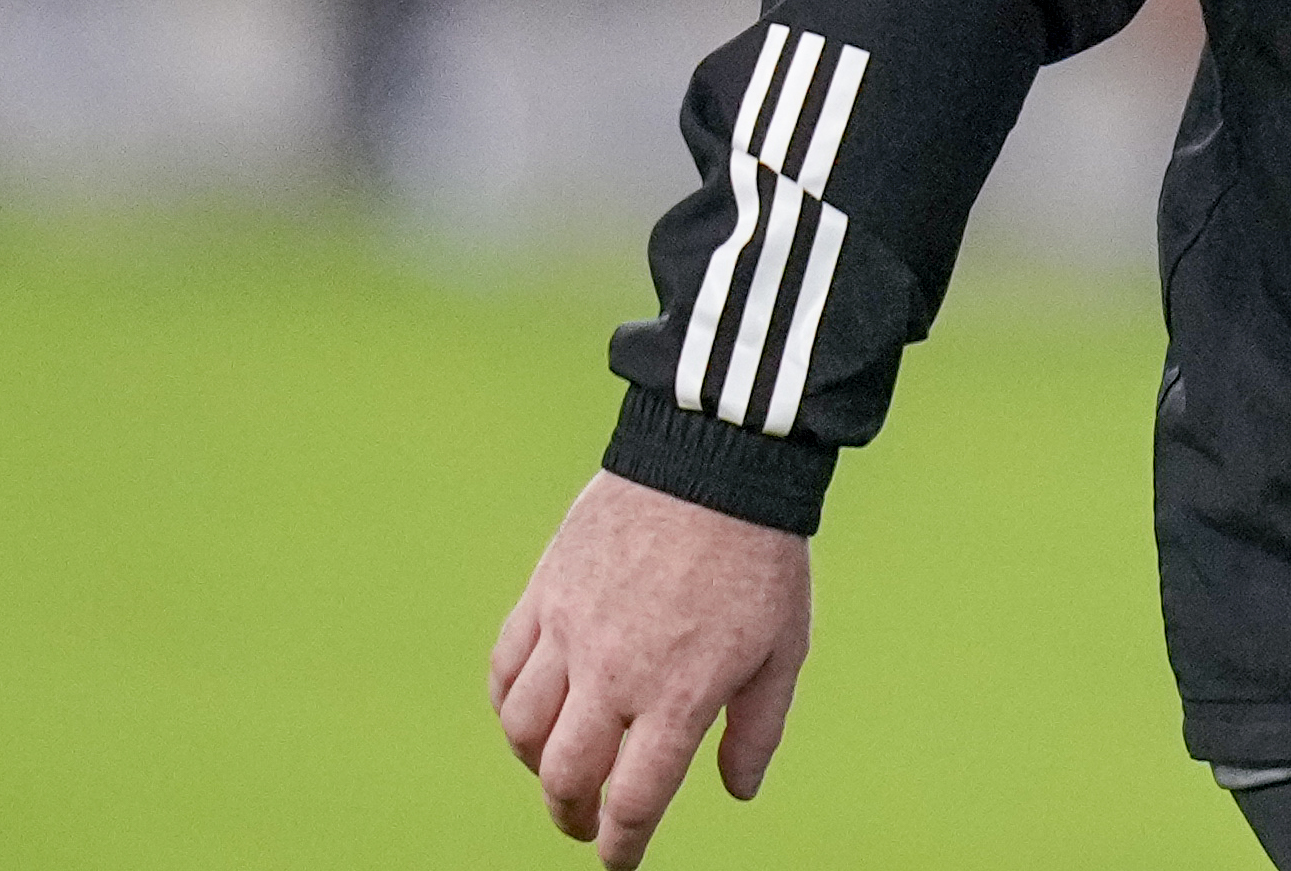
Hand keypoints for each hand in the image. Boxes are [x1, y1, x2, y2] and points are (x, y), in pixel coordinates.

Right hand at [491, 471, 812, 867]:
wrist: (717, 460)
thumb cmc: (760, 557)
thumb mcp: (785, 649)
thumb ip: (756, 728)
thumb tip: (736, 793)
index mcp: (678, 694)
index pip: (633, 800)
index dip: (621, 846)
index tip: (619, 862)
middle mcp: (615, 673)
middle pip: (565, 776)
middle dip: (572, 816)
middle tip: (585, 823)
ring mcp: (572, 630)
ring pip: (522, 729)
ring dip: (535, 765)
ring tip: (556, 770)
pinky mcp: (546, 591)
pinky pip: (505, 667)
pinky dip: (508, 702)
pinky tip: (528, 712)